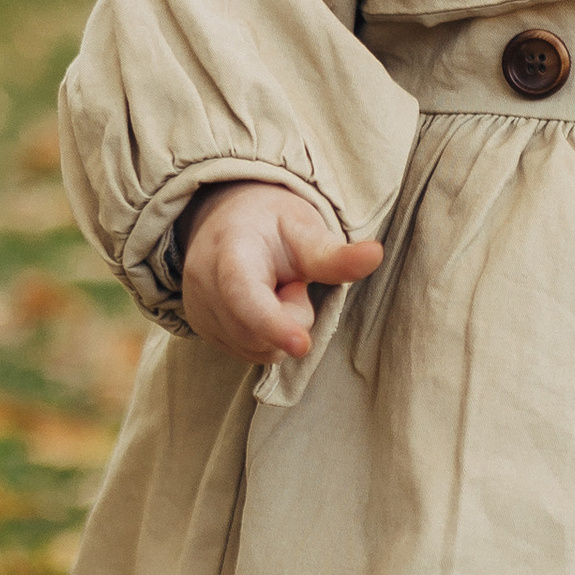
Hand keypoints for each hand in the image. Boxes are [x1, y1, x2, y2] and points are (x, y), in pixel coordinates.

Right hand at [178, 182, 381, 361]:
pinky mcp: (203, 331)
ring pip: (256, 349)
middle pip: (258, 333)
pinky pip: (248, 352)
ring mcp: (198, 310)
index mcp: (229, 249)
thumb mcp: (304, 229)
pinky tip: (262, 306)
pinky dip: (265, 336)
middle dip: (292, 316)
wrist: (228, 222)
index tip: (302, 344)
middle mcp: (203, 283)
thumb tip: (376, 255)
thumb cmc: (271, 224)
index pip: (245, 295)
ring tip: (274, 290)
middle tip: (293, 282)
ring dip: (278, 329)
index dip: (273, 323)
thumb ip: (334, 254)